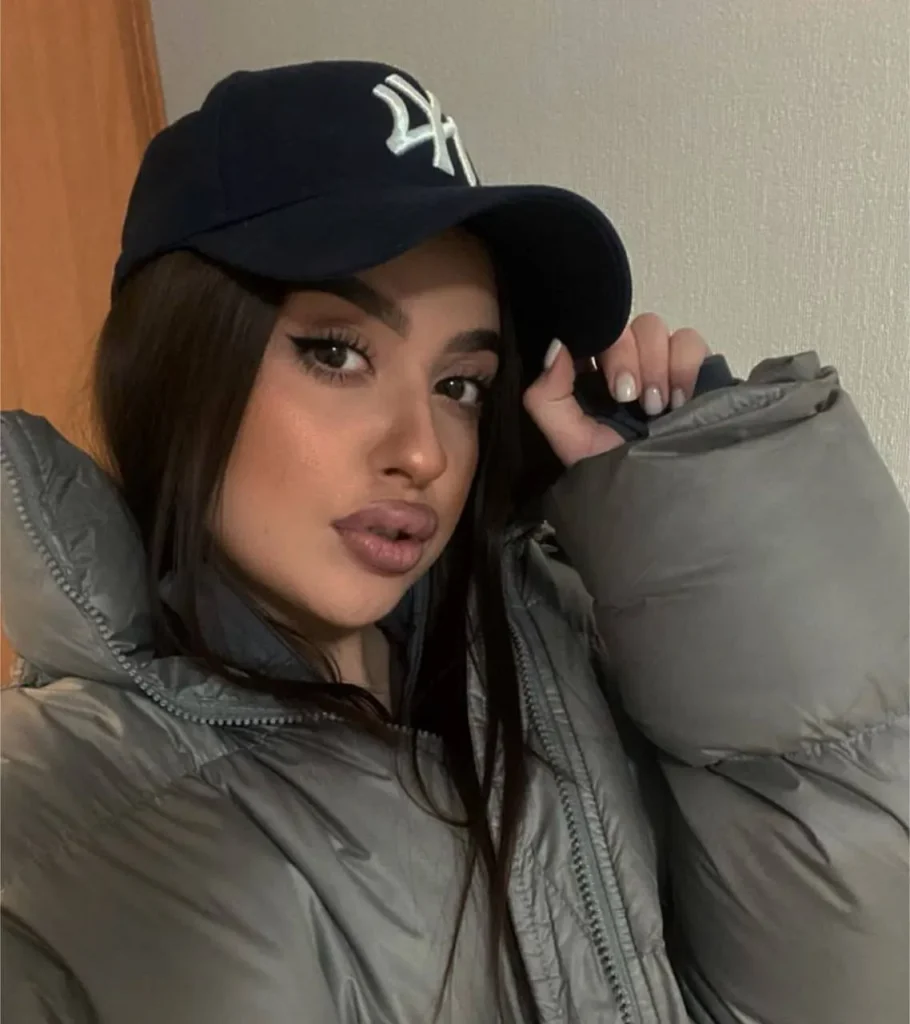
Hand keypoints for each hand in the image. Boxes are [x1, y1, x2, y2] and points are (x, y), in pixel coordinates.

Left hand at [523, 313, 709, 466]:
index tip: (594, 370)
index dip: (590, 339)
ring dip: (654, 366)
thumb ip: (547, 396)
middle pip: (619, 326)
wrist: (667, 495)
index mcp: (589, 375)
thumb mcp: (570, 441)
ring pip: (653, 327)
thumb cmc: (615, 471)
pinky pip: (689, 340)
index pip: (586, 332)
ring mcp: (660, 362)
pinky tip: (680, 401)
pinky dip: (684, 367)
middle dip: (625, 359)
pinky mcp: (695, 366)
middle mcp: (624, 362)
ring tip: (657, 408)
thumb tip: (557, 345)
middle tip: (629, 398)